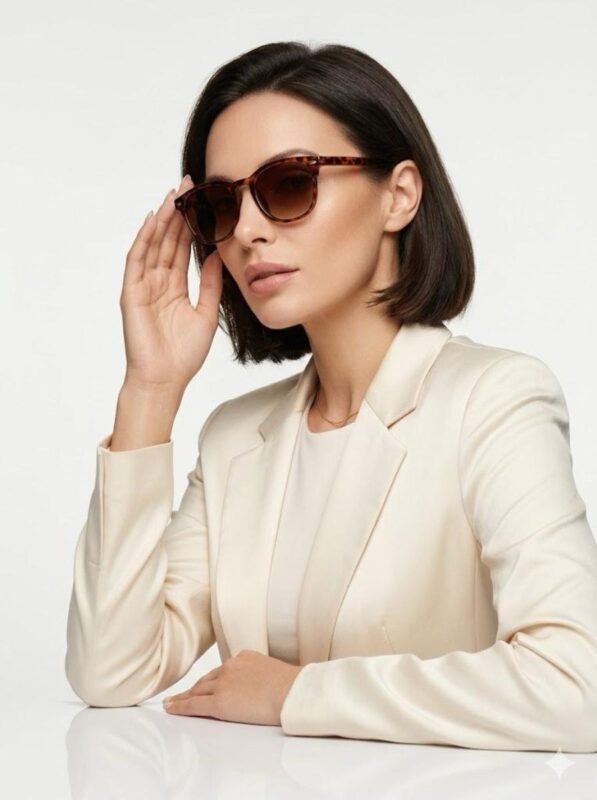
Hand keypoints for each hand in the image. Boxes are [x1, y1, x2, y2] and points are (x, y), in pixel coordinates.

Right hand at [120, 175, 223, 389]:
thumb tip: (218, 256)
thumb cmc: (184, 355)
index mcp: (174, 288)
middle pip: (167, 241)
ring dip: (162, 220)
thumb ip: (211, 285)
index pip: (182, 249)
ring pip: (153, 245)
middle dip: (177, 213)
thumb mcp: (207, 313)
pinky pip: (137, 261)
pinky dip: (144, 240)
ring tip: (173, 195)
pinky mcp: (131, 293)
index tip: (202, 202)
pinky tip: (153, 221)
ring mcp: (143, 287)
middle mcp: (157, 283)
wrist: (166, 380)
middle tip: (187, 185)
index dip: (191, 226)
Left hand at [162, 649, 303, 725]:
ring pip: (197, 691)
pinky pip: (194, 704)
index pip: (222, 671)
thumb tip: (259, 686)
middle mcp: (230, 667)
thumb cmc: (292, 687)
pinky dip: (180, 706)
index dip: (211, 680)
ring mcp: (223, 683)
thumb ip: (259, 675)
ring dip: (184, 696)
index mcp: (244, 657)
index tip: (205, 685)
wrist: (292, 692)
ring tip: (172, 703)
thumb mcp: (273, 672)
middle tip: (181, 695)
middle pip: (206, 680)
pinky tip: (171, 708)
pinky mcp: (219, 702)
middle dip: (194, 688)